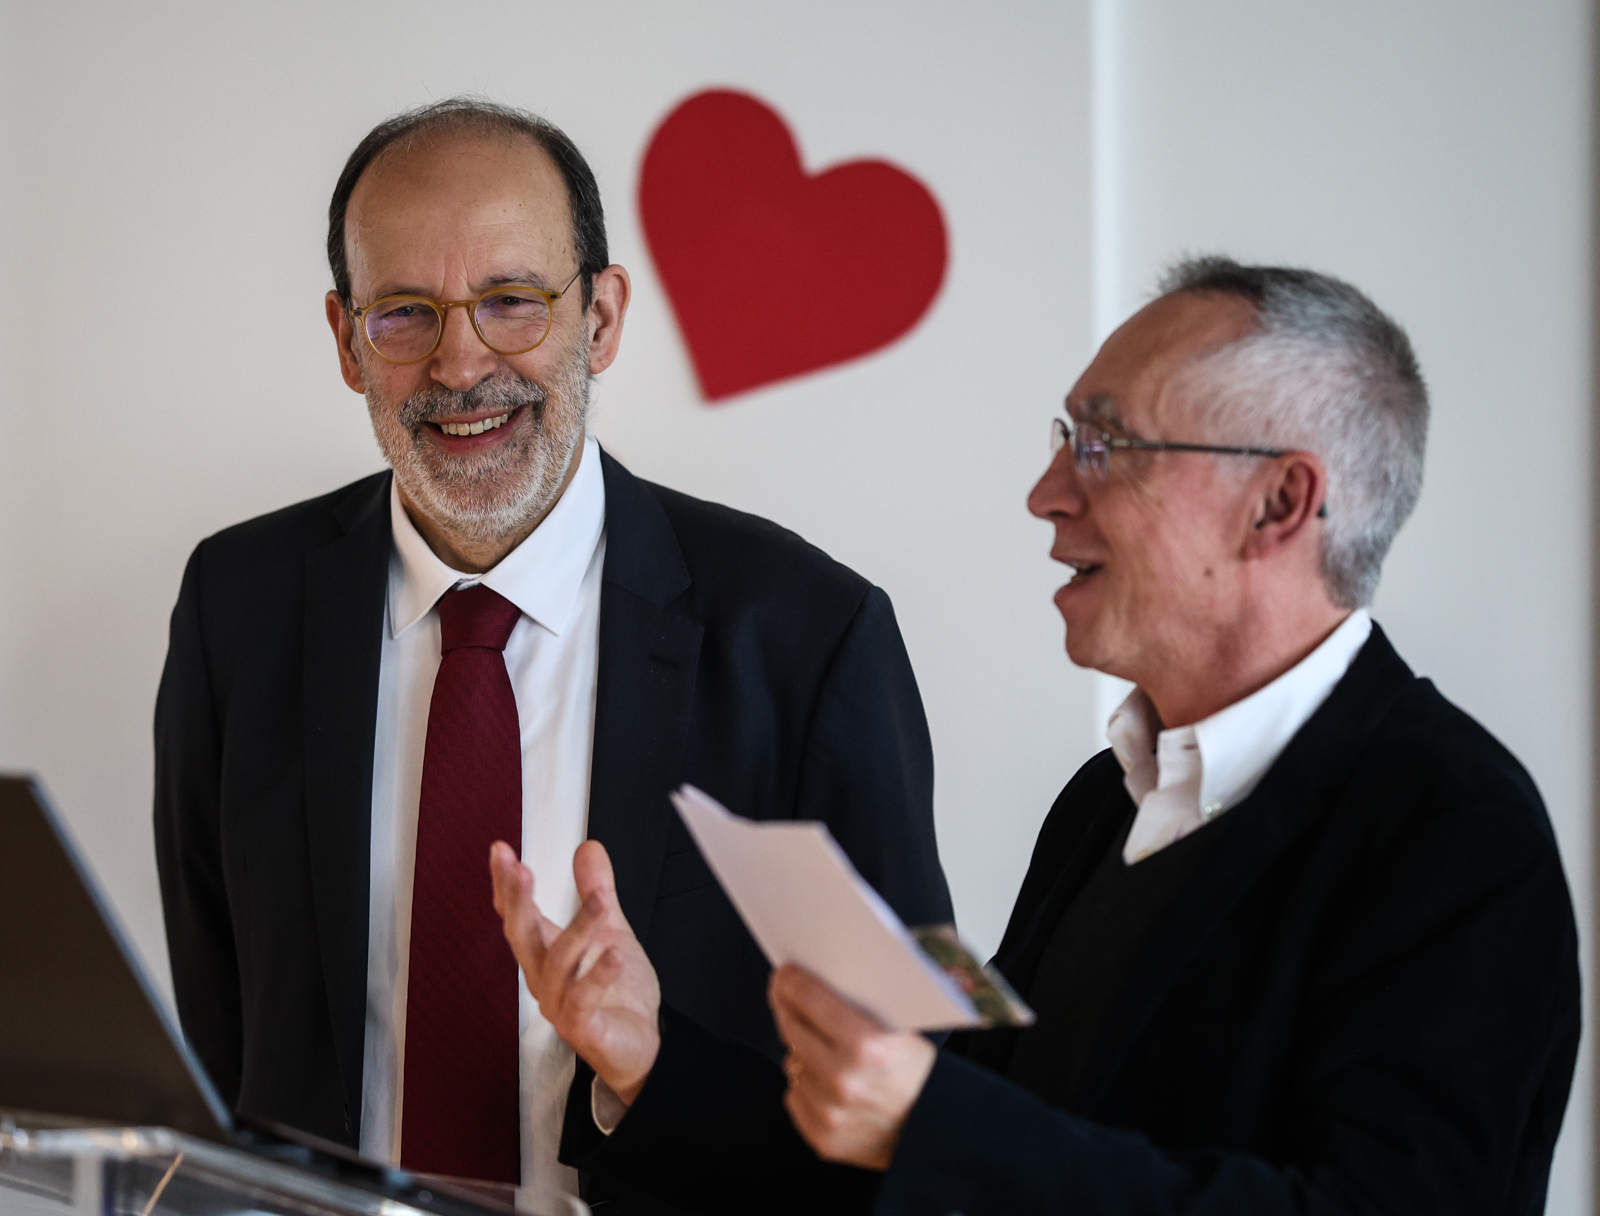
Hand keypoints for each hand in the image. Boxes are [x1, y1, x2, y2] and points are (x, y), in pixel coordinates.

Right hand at [490, 840, 660, 1105]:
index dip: (505, 885)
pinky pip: (582, 1001)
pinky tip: (615, 954)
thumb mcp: (611, 930)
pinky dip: (597, 976)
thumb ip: (596, 891)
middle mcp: (543, 978)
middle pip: (521, 937)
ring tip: (601, 901)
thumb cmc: (616, 992)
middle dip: (518, 902)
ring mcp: (559, 1005)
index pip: (516, 916)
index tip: (500, 850)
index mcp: (545, 953)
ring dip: (578, 929)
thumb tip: (588, 847)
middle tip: (521, 869)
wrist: (637, 1046)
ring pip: (557, 964)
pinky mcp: (583, 1028)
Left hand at [769, 964, 936, 1170]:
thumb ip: (856, 1007)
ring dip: (801, 1050)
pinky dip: (806, 1084)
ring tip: (822, 1046)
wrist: (932, 1128)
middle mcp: (843, 1081)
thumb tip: (812, 980)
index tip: (784, 974)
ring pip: (792, 1061)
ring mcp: (830, 1113)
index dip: (791, 981)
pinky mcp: (823, 1137)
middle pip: (792, 1028)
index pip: (810, 999)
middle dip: (789, 1009)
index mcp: (866, 1046)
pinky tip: (825, 1080)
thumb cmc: (916, 1071)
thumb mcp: (898, 1029)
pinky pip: (795, 1094)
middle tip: (788, 998)